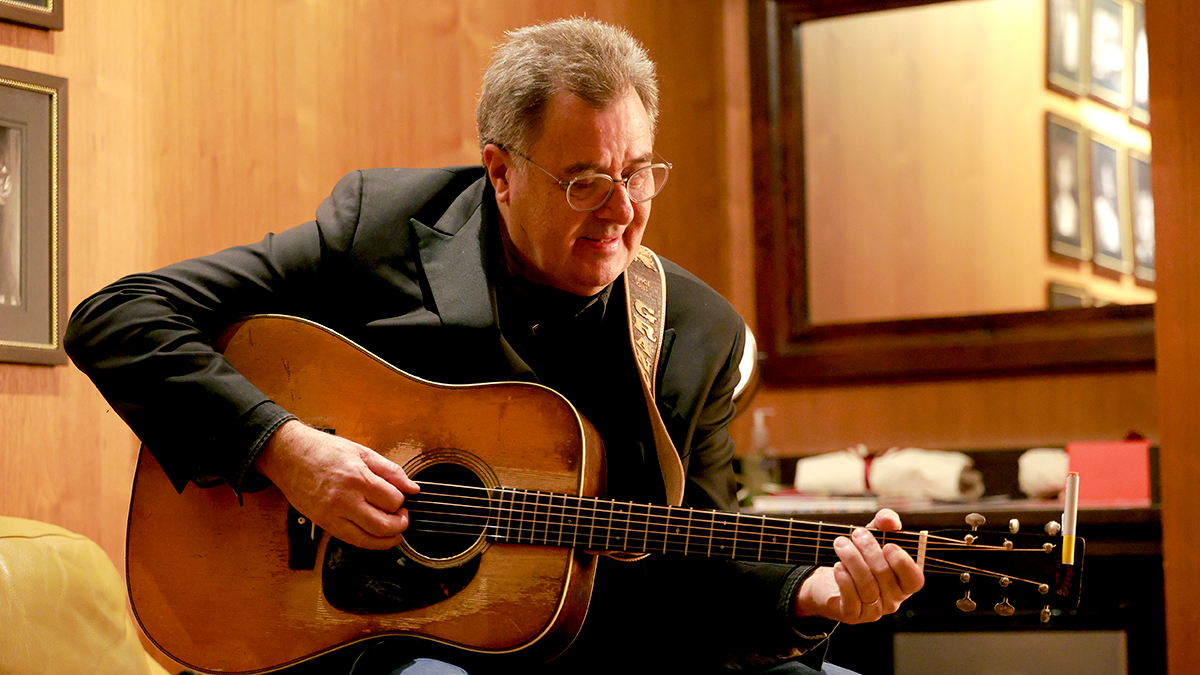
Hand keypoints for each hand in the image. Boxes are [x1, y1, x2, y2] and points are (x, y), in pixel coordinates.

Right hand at [253, 420, 419, 549]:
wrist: (290, 456)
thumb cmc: (325, 451)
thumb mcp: (362, 452)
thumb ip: (390, 471)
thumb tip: (412, 488)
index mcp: (358, 477)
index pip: (392, 500)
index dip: (402, 501)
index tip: (401, 498)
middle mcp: (345, 499)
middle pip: (383, 525)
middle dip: (400, 525)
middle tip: (402, 517)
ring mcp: (332, 514)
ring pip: (367, 539)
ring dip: (387, 540)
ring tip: (394, 532)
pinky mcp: (323, 523)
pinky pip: (350, 540)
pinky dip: (367, 542)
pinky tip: (375, 536)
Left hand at [792, 508, 924, 623]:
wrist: (828, 581)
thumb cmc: (858, 559)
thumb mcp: (873, 537)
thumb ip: (884, 524)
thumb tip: (889, 519)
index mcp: (903, 583)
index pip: (915, 580)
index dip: (904, 563)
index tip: (888, 544)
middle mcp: (892, 600)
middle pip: (885, 577)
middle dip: (870, 551)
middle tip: (857, 534)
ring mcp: (873, 611)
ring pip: (867, 587)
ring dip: (853, 560)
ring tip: (841, 543)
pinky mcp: (852, 615)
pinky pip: (851, 599)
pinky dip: (844, 580)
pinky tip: (837, 566)